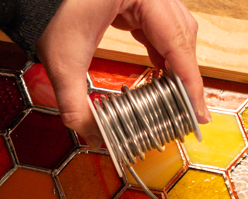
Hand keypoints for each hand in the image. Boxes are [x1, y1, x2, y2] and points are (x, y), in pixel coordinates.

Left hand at [37, 0, 207, 144]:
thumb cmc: (49, 12)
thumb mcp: (62, 60)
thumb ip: (75, 103)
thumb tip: (91, 136)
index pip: (178, 42)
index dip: (190, 82)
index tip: (198, 113)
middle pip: (184, 34)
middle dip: (187, 76)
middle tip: (189, 112)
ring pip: (177, 29)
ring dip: (178, 64)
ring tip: (176, 96)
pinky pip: (162, 25)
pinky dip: (165, 51)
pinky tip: (161, 73)